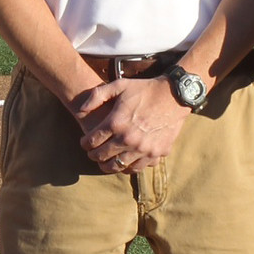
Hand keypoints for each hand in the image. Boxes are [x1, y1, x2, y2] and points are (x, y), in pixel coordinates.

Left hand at [68, 76, 189, 173]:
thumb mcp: (118, 85)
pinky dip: (129, 166)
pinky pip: (137, 167)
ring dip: (108, 165)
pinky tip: (126, 161)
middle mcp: (127, 139)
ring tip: (106, 161)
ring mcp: (143, 149)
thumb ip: (96, 96)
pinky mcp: (156, 154)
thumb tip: (80, 111)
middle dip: (93, 156)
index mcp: (116, 123)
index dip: (84, 143)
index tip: (84, 142)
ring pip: (118, 166)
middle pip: (102, 156)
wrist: (174, 95)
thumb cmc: (144, 89)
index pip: (92, 141)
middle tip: (92, 153)